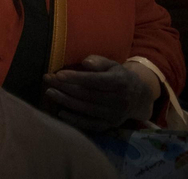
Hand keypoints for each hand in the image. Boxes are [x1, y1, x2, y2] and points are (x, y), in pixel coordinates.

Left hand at [43, 55, 157, 130]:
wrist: (139, 97)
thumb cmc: (119, 76)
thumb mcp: (113, 65)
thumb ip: (99, 62)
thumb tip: (86, 62)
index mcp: (120, 82)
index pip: (95, 80)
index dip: (76, 78)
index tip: (58, 74)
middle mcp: (119, 100)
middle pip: (88, 95)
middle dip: (65, 87)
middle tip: (47, 80)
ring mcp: (115, 115)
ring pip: (87, 109)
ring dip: (66, 101)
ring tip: (49, 92)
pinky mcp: (111, 124)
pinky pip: (91, 124)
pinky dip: (75, 120)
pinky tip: (61, 112)